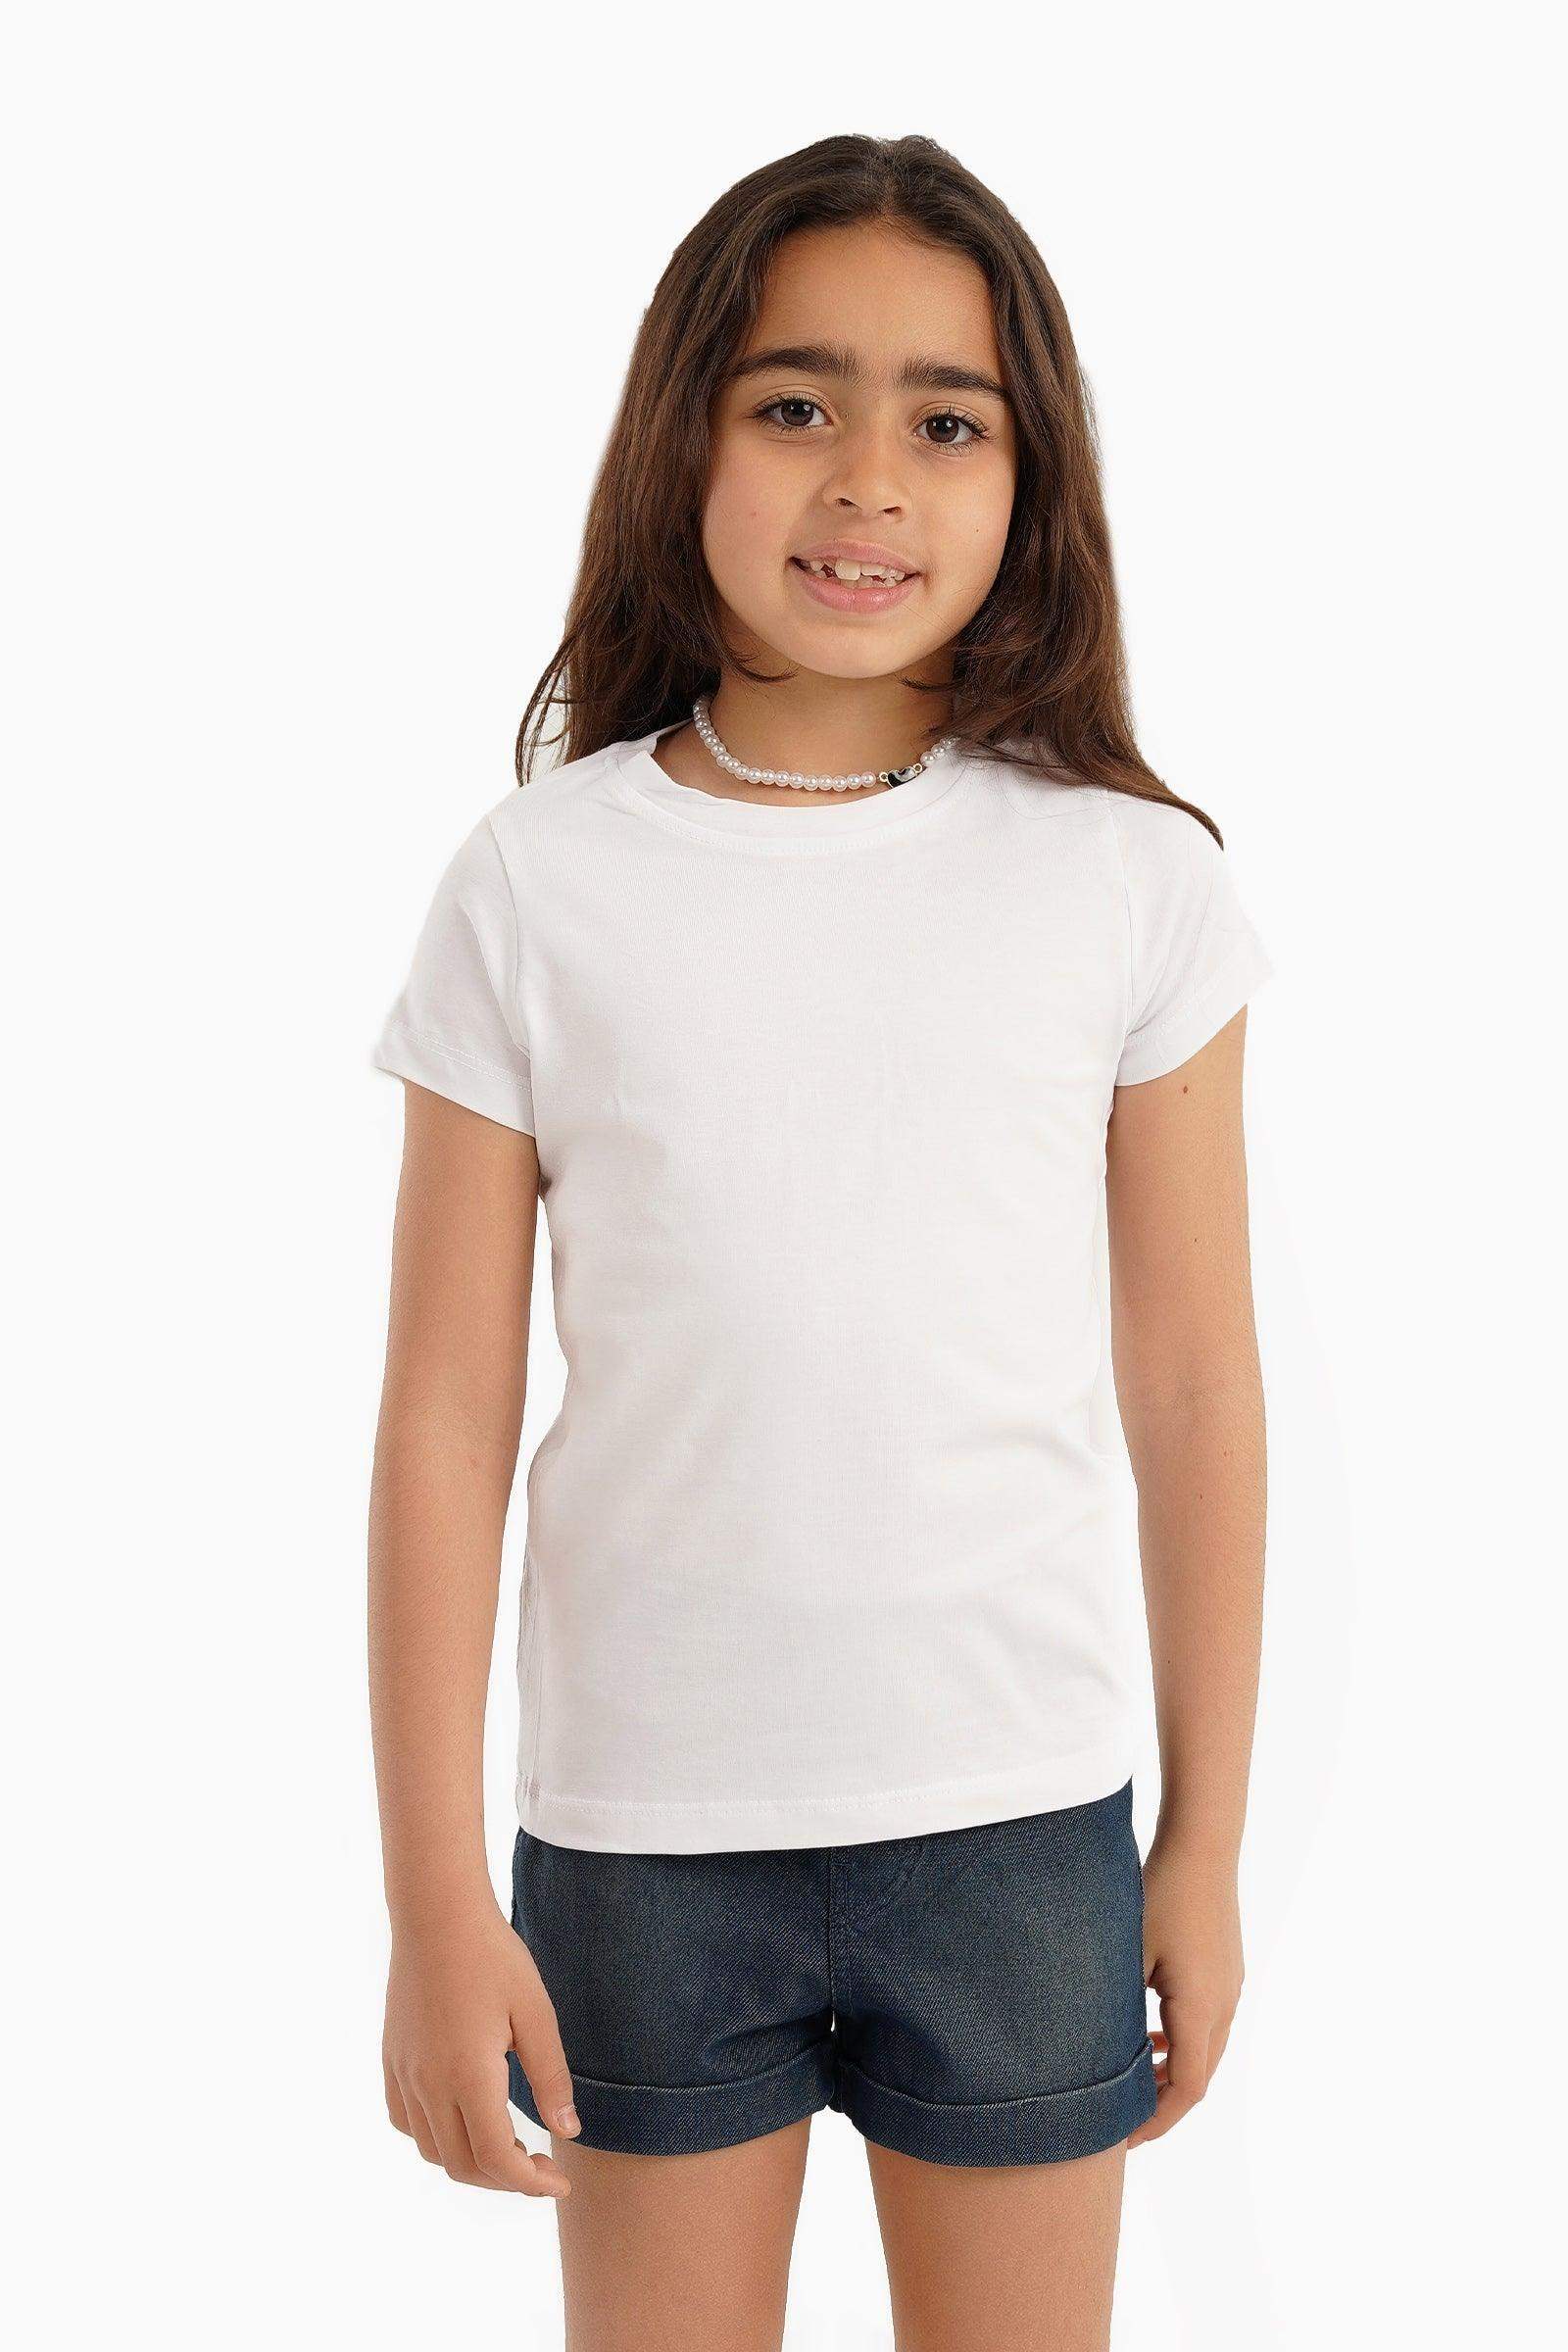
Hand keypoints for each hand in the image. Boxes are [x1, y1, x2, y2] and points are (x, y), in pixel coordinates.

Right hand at [383, 1894, 581, 2195]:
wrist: (437, 1913)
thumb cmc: (494, 1956)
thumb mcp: (535, 2014)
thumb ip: (550, 2078)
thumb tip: (567, 2133)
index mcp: (469, 2075)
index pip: (497, 2159)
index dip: (530, 2183)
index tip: (559, 2182)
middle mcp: (429, 2084)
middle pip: (463, 2165)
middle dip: (505, 2178)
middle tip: (541, 2164)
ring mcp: (404, 2073)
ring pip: (432, 2150)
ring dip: (470, 2161)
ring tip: (508, 2142)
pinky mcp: (391, 2059)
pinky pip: (406, 2121)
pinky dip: (435, 2138)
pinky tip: (463, 2117)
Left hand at [1126, 1825, 1244, 2148]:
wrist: (1203, 1846)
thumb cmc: (1161, 1892)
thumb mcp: (1126, 1952)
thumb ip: (1114, 2005)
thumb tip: (1085, 2051)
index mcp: (1201, 2009)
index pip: (1187, 2089)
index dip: (1156, 2120)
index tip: (1120, 2137)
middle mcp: (1224, 2005)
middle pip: (1198, 2076)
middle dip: (1160, 2103)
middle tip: (1119, 2119)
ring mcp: (1230, 1987)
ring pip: (1204, 2050)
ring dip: (1170, 2070)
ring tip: (1130, 2078)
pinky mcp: (1227, 1970)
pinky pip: (1206, 2023)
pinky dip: (1180, 2041)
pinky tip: (1149, 2033)